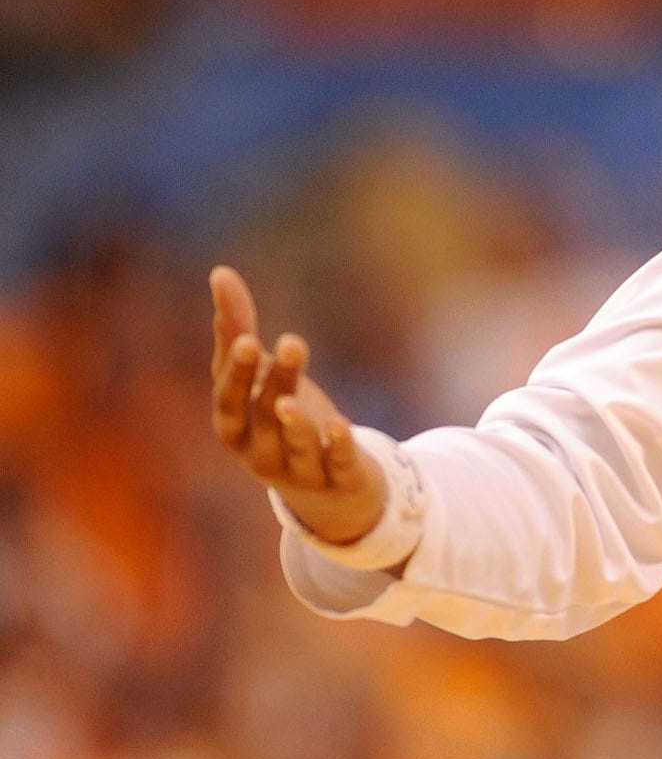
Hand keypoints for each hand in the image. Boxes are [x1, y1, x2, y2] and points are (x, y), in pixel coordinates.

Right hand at [210, 265, 386, 545]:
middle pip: (266, 416)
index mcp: (235, 426)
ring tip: (294, 399)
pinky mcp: (339, 479)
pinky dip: (338, 447)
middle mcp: (260, 452)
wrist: (324, 485)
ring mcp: (298, 470)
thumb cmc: (277, 417)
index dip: (238, 372)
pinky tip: (343, 424)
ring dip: (296, 424)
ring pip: (295, 447)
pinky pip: (336, 465)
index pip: (230, 399)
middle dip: (275, 383)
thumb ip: (238, 328)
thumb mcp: (260, 375)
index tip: (248, 339)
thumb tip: (220, 272)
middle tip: (292, 343)